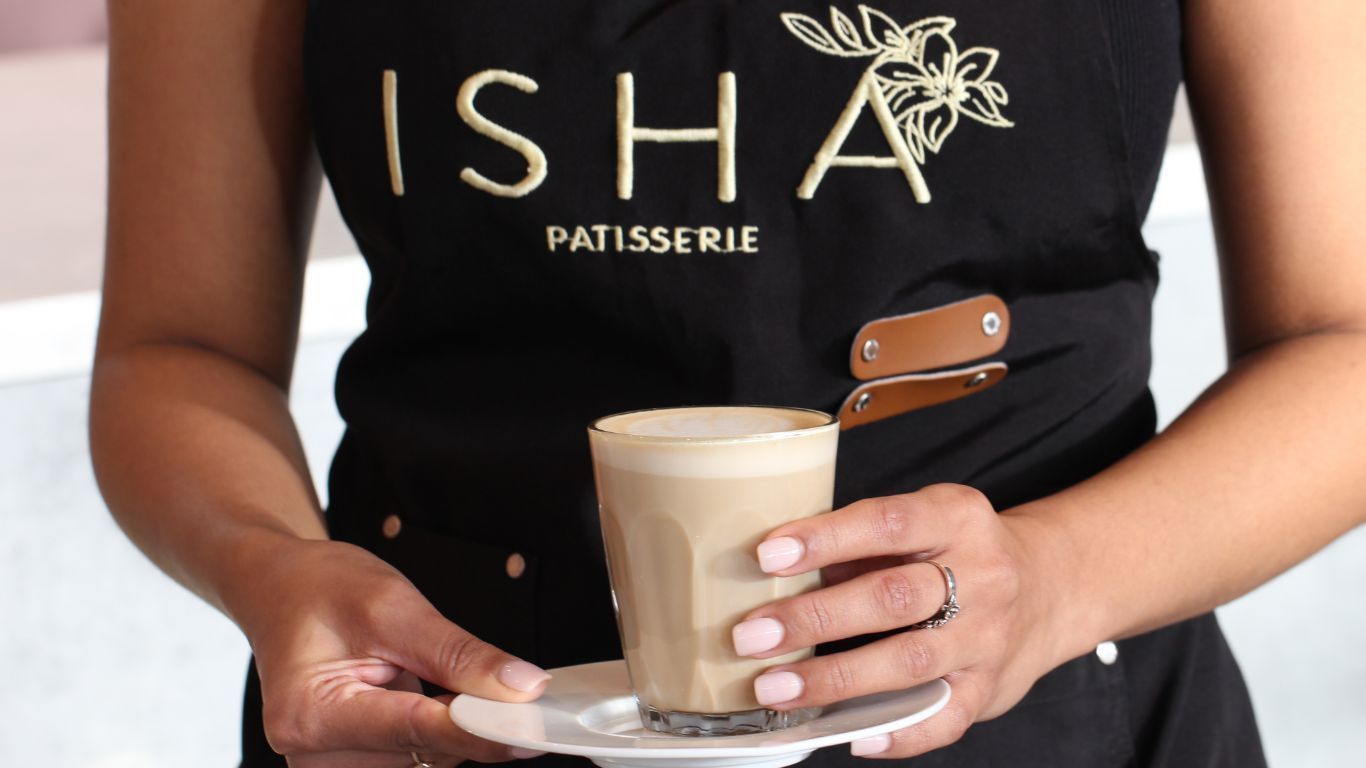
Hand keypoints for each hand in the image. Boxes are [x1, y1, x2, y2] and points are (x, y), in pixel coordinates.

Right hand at [227, 534, 550, 767]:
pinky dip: (434, 732)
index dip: (481, 729)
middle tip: (508, 693)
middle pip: (423, 755)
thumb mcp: (394, 606)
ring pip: (422, 762)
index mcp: (311, 713)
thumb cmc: (320, 588)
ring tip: (431, 675)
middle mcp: (312, 753)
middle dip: (469, 724)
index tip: (531, 728)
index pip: (417, 731)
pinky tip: (431, 699)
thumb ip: (460, 655)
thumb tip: (520, 688)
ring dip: (451, 729)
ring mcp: (326, 763)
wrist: (278, 587)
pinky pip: (410, 758)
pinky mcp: (345, 762)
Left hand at [731, 484, 1069, 758]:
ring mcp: (988, 637)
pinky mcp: (989, 689)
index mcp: (957, 518)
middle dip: (815, 618)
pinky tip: (852, 736)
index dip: (825, 538)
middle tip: (752, 635)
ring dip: (835, 678)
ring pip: (909, 661)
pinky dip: (896, 733)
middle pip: (892, 598)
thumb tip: (779, 568)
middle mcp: (981, 575)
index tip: (769, 556)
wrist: (1050, 586)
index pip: (887, 522)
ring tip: (776, 688)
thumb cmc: (959, 550)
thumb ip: (862, 542)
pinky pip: (943, 719)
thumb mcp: (923, 521)